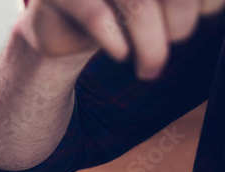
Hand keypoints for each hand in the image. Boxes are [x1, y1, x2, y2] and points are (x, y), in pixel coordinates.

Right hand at [19, 0, 220, 78]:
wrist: (58, 30)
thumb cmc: (116, 14)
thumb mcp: (157, 5)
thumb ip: (184, 3)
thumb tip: (209, 8)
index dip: (204, 2)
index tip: (203, 15)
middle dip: (181, 24)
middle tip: (175, 44)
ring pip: (136, 3)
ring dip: (151, 43)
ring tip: (151, 69)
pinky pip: (95, 17)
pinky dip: (114, 40)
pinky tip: (121, 55)